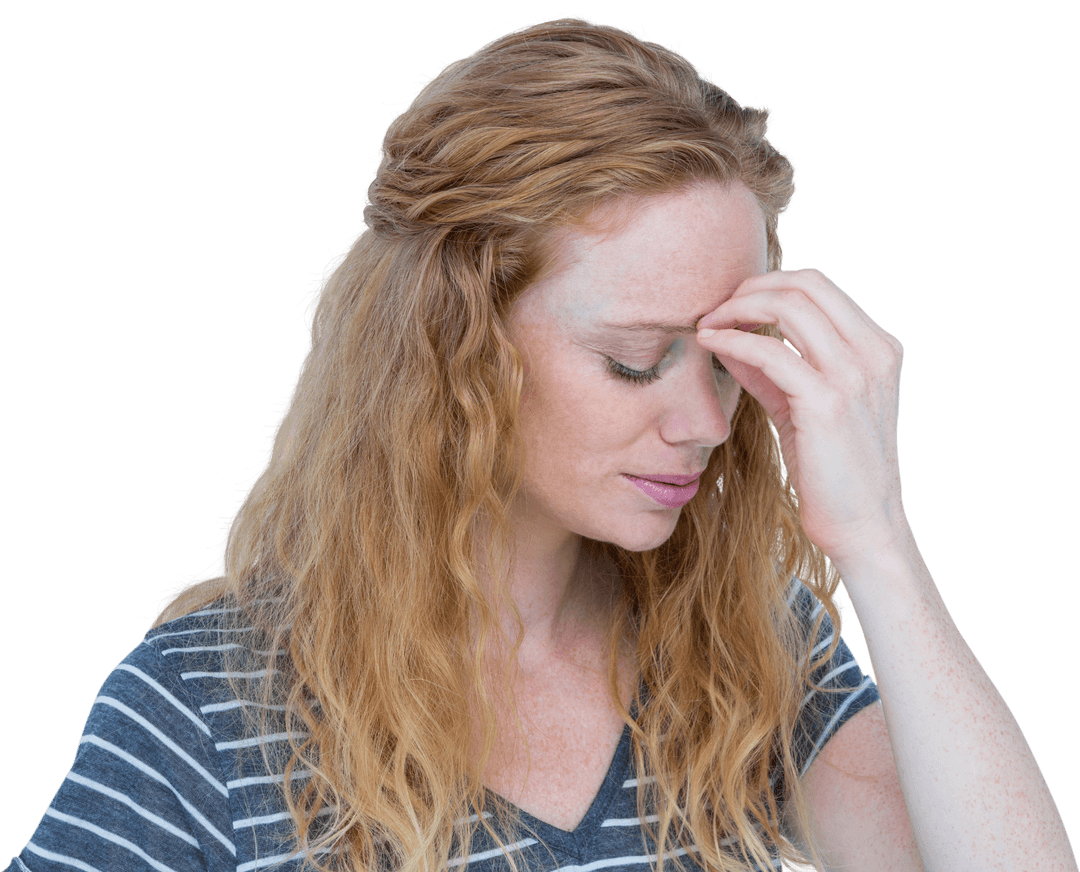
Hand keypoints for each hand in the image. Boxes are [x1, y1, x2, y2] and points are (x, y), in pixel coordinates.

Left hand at [696, 268, 906, 571]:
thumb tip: (731, 337)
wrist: (862, 527)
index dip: (768, 285)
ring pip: (789, 306)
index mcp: (877, 349)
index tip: (731, 304)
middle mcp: (873, 354)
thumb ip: (773, 371)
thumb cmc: (833, 472)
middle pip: (806, 284)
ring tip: (707, 325)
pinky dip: (733, 340)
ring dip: (737, 308)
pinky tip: (710, 345)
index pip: (819, 286)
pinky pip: (769, 350)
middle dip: (751, 288)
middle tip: (714, 309)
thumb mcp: (804, 408)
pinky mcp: (828, 402)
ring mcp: (855, 376)